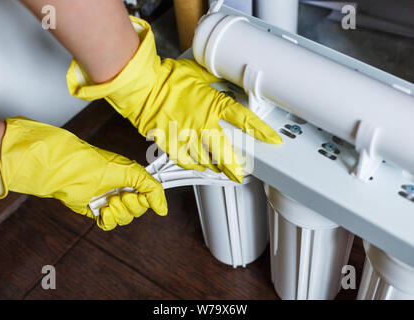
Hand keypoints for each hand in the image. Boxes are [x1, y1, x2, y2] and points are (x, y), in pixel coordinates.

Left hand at [0, 117, 166, 230]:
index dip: (148, 200)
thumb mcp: (130, 172)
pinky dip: (108, 220)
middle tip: (120, 196)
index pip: (149, 196)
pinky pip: (109, 224)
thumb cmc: (94, 164)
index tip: (141, 196)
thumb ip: (152, 188)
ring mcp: (109, 200)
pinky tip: (103, 210)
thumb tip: (163, 209)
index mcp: (131, 179)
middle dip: (131, 205)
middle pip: (138, 210)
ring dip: (119, 212)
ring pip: (125, 218)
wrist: (65, 171)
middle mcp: (121, 190)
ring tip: (109, 201)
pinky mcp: (96, 210)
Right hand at [67, 16, 281, 182]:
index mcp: (213, 104)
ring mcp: (187, 136)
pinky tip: (199, 166)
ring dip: (213, 165)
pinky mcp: (171, 143)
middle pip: (225, 152)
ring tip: (217, 168)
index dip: (262, 131)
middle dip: (234, 166)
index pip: (244, 119)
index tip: (273, 140)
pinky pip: (186, 161)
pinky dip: (194, 165)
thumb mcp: (196, 72)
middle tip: (239, 174)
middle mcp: (202, 124)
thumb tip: (222, 77)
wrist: (142, 86)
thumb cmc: (167, 77)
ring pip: (205, 159)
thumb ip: (212, 79)